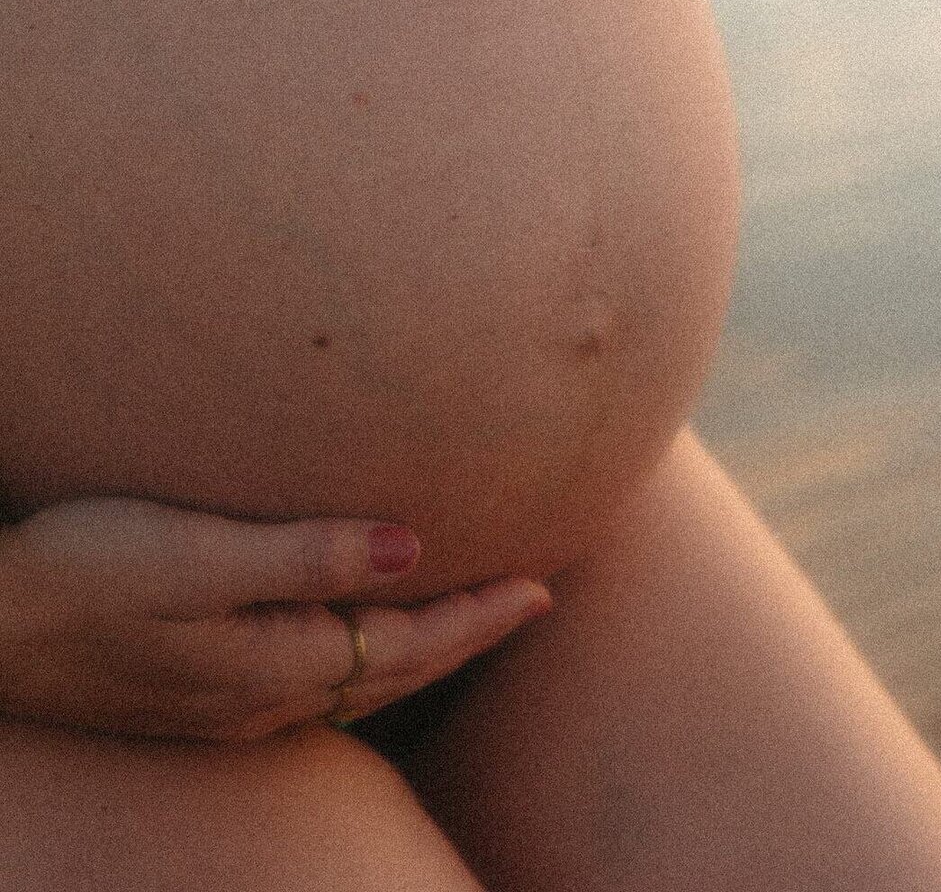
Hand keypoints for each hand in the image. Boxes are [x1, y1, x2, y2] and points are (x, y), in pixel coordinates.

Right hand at [0, 497, 550, 741]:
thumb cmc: (83, 573)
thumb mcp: (197, 554)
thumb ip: (307, 554)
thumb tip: (415, 547)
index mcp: (274, 665)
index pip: (410, 647)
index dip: (480, 616)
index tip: (543, 587)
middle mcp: (261, 700)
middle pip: (395, 674)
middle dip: (467, 637)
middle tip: (529, 601)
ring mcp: (226, 706)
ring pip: (356, 684)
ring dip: (420, 652)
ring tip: (465, 618)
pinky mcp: (196, 694)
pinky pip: (313, 685)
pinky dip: (363, 660)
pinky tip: (357, 640)